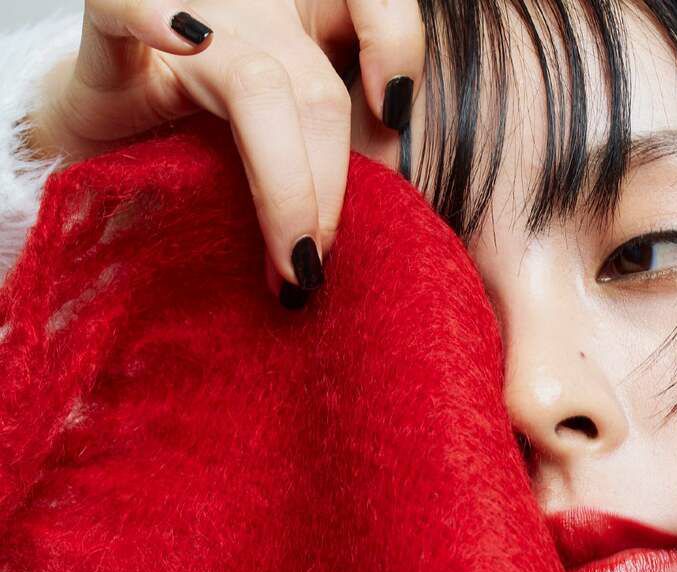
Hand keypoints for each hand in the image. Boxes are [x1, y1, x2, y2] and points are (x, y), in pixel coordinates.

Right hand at [27, 1, 424, 305]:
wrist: (105, 138)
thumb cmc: (203, 142)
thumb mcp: (289, 146)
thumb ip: (342, 156)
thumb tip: (395, 208)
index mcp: (309, 18)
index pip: (372, 6)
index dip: (397, 48)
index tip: (395, 119)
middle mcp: (257, 8)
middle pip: (319, 90)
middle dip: (330, 190)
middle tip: (318, 267)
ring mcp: (191, 14)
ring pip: (255, 82)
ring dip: (282, 185)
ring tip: (288, 262)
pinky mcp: (110, 27)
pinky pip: (121, 3)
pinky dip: (150, 14)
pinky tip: (183, 38)